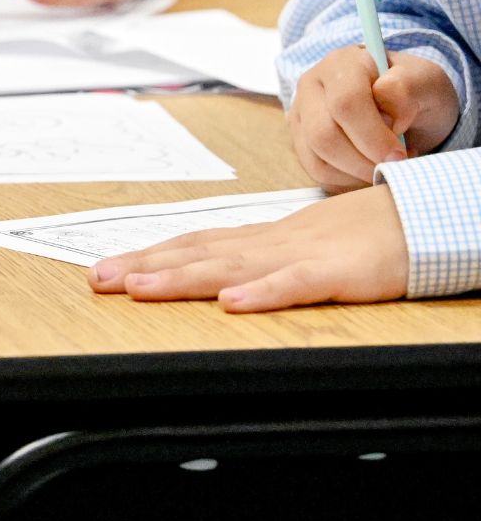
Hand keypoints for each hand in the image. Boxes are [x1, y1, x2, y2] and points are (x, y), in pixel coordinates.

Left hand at [87, 186, 407, 311]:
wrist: (423, 217)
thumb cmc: (365, 235)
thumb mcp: (304, 249)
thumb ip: (264, 263)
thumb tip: (220, 281)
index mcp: (263, 239)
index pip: (195, 244)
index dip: (149, 256)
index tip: (106, 269)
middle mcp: (271, 242)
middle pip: (198, 253)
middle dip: (145, 266)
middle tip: (97, 279)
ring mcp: (302, 254)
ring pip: (232, 266)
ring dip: (181, 277)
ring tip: (137, 287)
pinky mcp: (339, 273)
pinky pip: (296, 284)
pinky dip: (263, 293)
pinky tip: (230, 303)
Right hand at [288, 47, 458, 188]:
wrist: (402, 103)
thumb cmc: (415, 91)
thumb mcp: (426, 81)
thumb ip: (407, 89)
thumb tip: (388, 114)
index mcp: (343, 63)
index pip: (346, 102)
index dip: (373, 135)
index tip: (401, 154)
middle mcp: (312, 85)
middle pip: (323, 134)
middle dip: (363, 161)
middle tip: (393, 166)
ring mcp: (301, 113)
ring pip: (316, 156)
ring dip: (355, 174)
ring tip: (384, 165)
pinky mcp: (300, 139)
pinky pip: (316, 171)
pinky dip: (346, 181)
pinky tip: (369, 169)